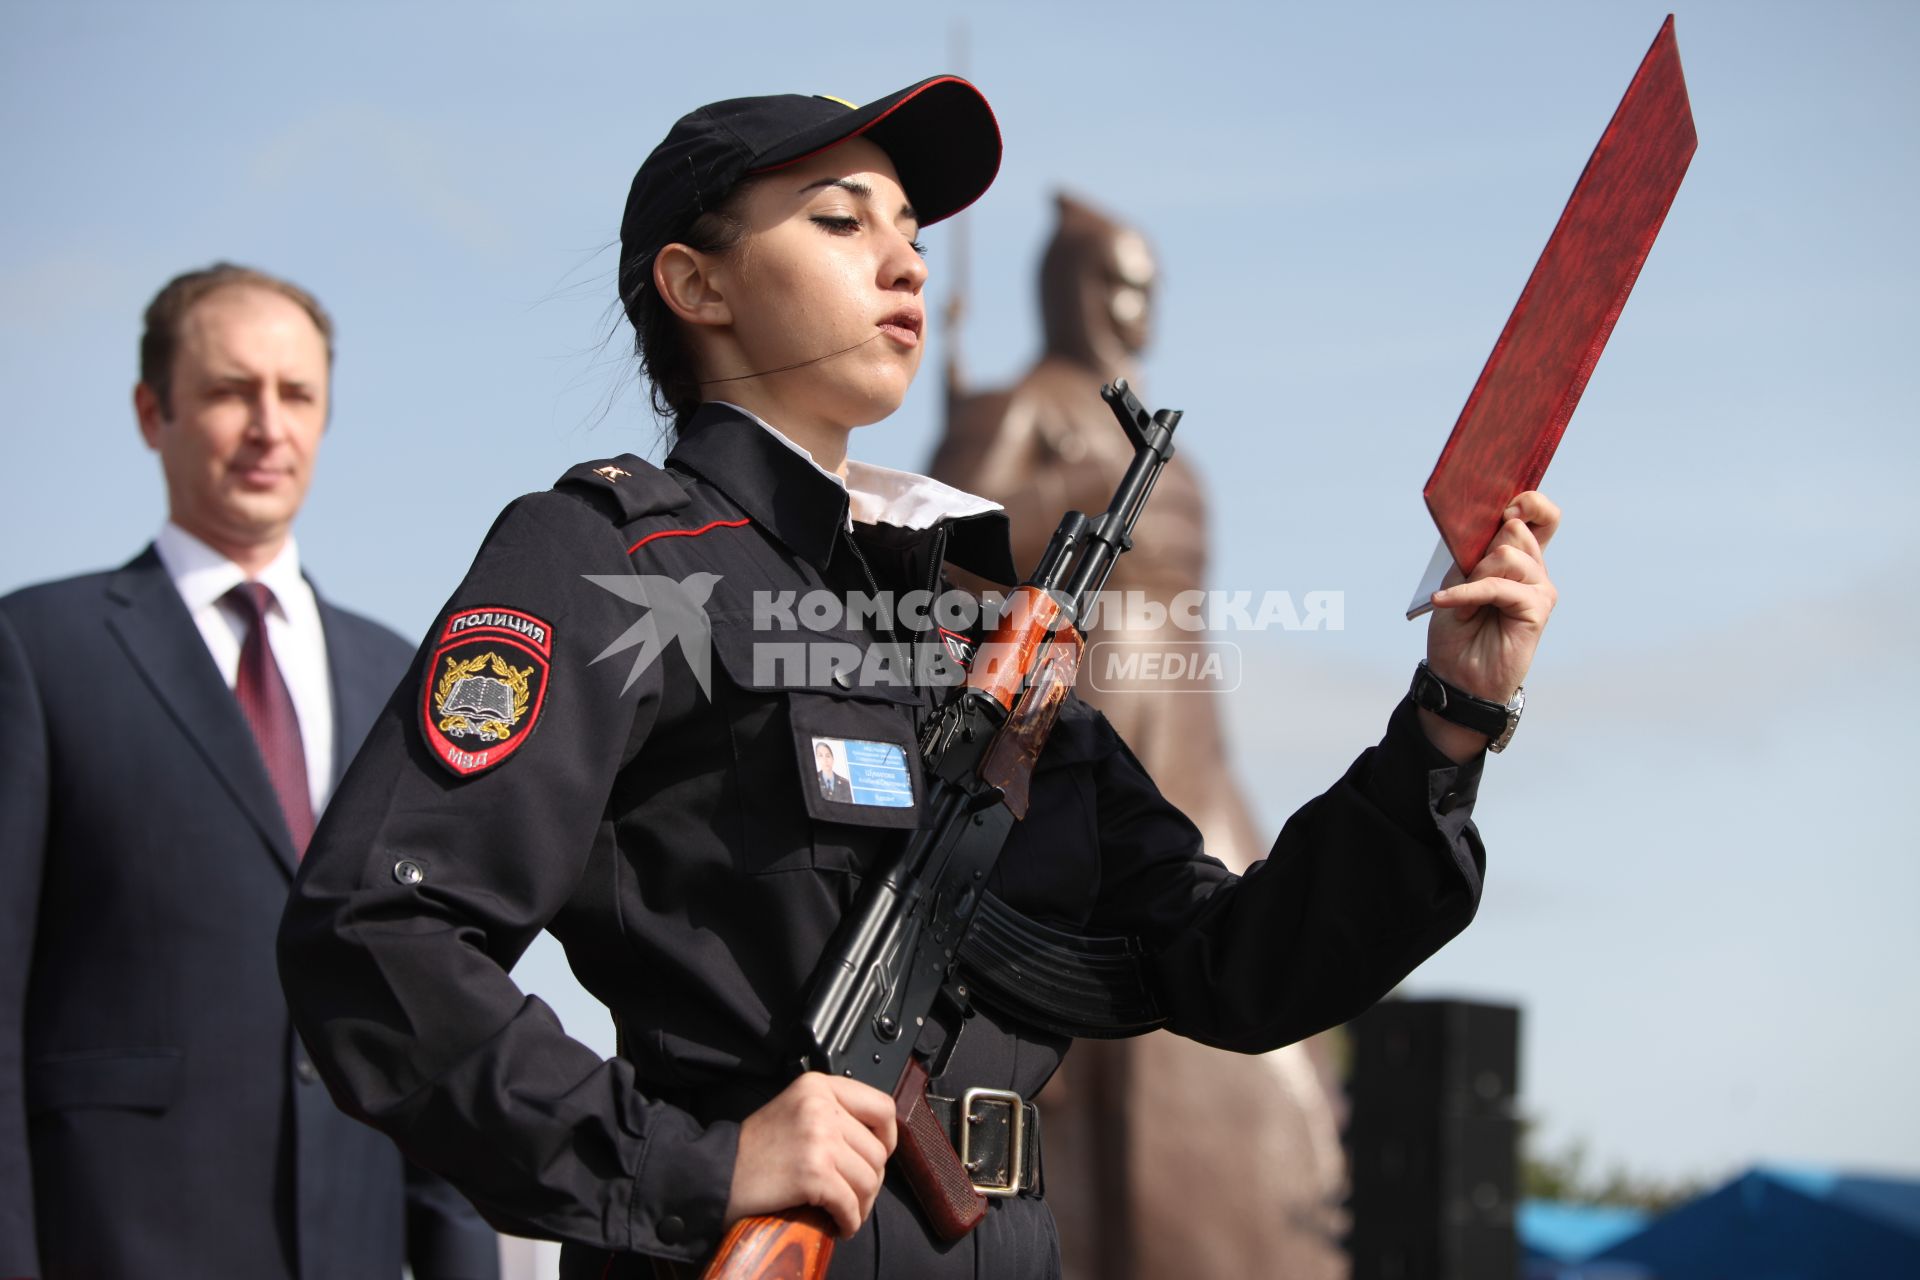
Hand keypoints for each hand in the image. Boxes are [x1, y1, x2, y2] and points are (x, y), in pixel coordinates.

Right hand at [725, 1073, 897, 1237]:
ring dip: (861, 1204)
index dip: (888, 1137)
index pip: (881, 1106)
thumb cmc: (754, 1149)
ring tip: (845, 1212)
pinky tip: (839, 1225)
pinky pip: (850, 1204)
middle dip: (870, 1181)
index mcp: (819, 1087)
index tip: (879, 1154)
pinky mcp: (813, 1173)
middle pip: (877, 1151)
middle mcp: (822, 1107)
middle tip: (853, 1195)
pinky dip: (849, 1221)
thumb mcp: (795, 1110)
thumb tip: (877, 1141)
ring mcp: (819, 1138)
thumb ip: (833, 1113)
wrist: (715, 1174)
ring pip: (869, 1180)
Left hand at [1421, 491, 1560, 759]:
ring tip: (1459, 604)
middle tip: (1465, 580)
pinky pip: (1499, 585)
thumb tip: (1502, 522)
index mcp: (1518, 557)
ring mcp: (1539, 588)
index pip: (1541, 516)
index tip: (1508, 502)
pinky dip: (1467, 593)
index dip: (1530, 501)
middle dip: (1480, 550)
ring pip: (1506, 554)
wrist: (1458, 676)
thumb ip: (1477, 552)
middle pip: (1516, 530)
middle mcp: (1534, 569)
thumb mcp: (1458, 580)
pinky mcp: (1537, 609)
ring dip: (1472, 577)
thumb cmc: (1457, 629)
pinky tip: (1445, 602)